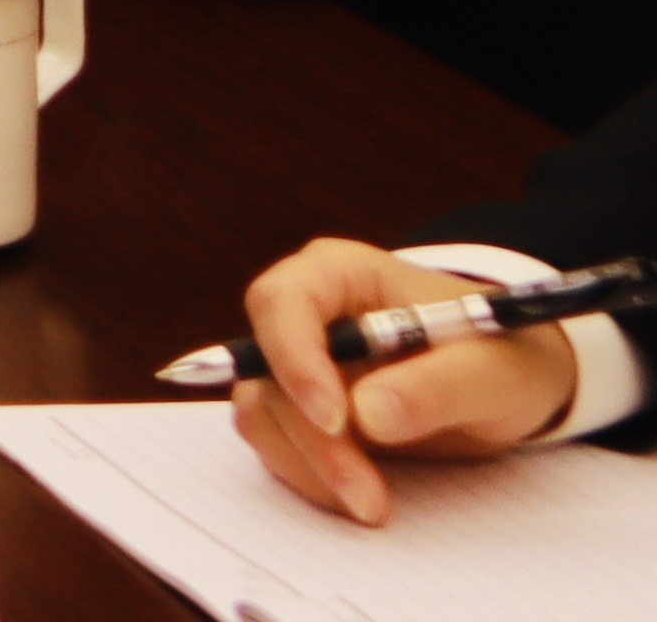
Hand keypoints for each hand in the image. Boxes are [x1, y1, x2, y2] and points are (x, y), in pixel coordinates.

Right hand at [227, 241, 586, 523]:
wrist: (515, 380)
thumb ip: (438, 386)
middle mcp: (307, 315)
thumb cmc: (506, 354)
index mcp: (341, 275)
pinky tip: (364, 494)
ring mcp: (300, 364)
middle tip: (367, 496)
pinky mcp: (304, 411)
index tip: (336, 420)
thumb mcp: (495, 370)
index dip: (294, 358)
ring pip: (265, 413)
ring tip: (373, 504)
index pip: (282, 302)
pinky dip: (313, 477)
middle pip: (268, 370)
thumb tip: (365, 415)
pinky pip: (281, 444)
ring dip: (310, 466)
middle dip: (313, 438)